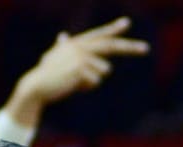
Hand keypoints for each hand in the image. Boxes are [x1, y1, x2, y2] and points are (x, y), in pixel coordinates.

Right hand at [4, 16, 148, 126]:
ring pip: (103, 71)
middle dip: (130, 47)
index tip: (127, 23)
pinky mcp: (82, 68)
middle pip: (110, 46)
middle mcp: (81, 46)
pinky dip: (86, 87)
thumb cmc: (46, 74)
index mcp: (76, 43)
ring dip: (92, 80)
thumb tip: (62, 35)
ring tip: (74, 81)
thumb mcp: (55, 57)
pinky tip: (73, 86)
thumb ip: (62, 46)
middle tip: (146, 48)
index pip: (99, 34)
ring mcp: (82, 56)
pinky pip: (95, 81)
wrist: (37, 86)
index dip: (113, 29)